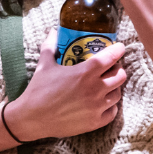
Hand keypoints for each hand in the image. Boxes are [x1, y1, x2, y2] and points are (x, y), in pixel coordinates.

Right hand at [3, 27, 126, 141]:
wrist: (32, 118)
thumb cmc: (38, 90)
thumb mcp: (44, 65)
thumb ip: (50, 46)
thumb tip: (52, 31)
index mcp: (85, 72)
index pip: (111, 57)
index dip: (118, 50)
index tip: (119, 47)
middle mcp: (95, 89)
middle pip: (120, 76)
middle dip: (118, 69)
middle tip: (111, 67)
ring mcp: (97, 107)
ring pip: (117, 94)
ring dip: (115, 87)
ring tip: (107, 85)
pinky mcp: (95, 122)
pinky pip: (112, 112)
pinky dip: (111, 106)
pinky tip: (103, 103)